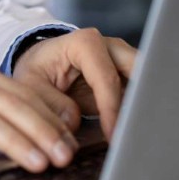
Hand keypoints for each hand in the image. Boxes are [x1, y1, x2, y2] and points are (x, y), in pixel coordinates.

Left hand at [12, 28, 136, 139]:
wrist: (44, 62)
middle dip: (143, 102)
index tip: (113, 136)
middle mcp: (111, 46)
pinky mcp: (130, 76)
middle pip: (140, 73)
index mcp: (86, 43)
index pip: (107, 79)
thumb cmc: (38, 70)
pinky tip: (139, 132)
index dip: (112, 109)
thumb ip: (48, 102)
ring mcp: (124, 60)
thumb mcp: (30, 84)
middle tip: (140, 133)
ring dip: (146, 107)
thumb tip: (72, 121)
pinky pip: (143, 93)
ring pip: (148, 82)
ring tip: (144, 135)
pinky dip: (142, 111)